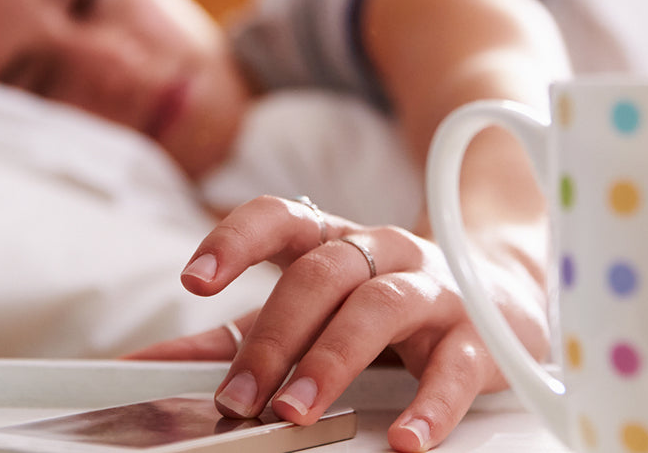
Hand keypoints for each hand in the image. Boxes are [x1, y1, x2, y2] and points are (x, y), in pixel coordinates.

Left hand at [126, 195, 548, 452]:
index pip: (284, 217)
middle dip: (275, 335)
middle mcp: (385, 252)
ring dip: (332, 358)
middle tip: (239, 395)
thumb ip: (233, 337)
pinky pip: (455, 365)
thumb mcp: (310, 314)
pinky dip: (430, 404)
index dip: (237, 239)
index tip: (195, 279)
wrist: (503, 296)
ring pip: (381, 304)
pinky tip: (405, 438)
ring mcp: (435, 288)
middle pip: (323, 273)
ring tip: (297, 409)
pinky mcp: (481, 334)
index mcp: (337, 241)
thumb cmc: (390, 307)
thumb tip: (145, 363)